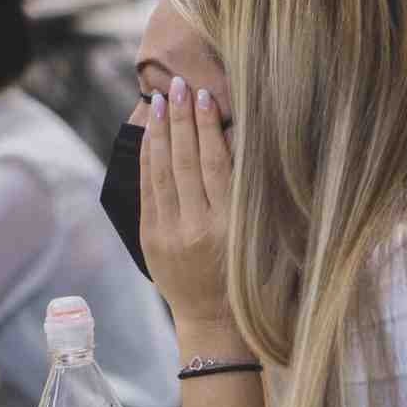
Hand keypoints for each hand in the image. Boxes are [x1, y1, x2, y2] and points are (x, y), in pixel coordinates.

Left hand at [141, 76, 231, 326]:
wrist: (214, 322)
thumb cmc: (248, 279)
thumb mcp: (260, 240)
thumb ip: (249, 197)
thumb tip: (238, 142)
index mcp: (228, 227)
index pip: (215, 166)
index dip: (208, 128)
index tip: (206, 97)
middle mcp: (195, 228)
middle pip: (185, 162)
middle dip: (181, 120)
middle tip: (179, 85)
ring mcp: (168, 234)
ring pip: (161, 172)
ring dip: (161, 132)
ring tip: (162, 100)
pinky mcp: (150, 239)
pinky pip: (147, 191)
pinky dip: (148, 160)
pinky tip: (152, 135)